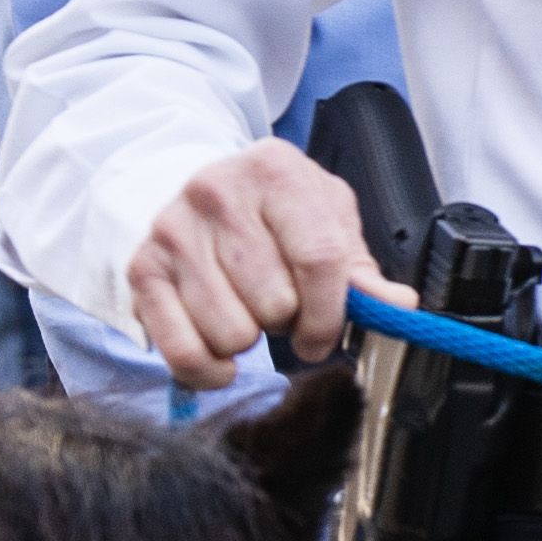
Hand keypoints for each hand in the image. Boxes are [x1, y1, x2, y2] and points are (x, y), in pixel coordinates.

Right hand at [124, 142, 400, 389]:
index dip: (331, 314)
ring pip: (232, 334)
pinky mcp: (142, 270)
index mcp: (276, 170)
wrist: (203, 190)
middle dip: (287, 321)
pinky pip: (183, 353)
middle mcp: (217, 192)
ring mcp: (173, 231)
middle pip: (275, 303)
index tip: (324, 336)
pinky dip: (209, 370)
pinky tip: (221, 354)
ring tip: (245, 311)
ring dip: (248, 340)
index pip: (319, 258)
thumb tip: (398, 308)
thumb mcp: (326, 219)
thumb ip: (360, 268)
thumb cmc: (275, 211)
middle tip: (277, 305)